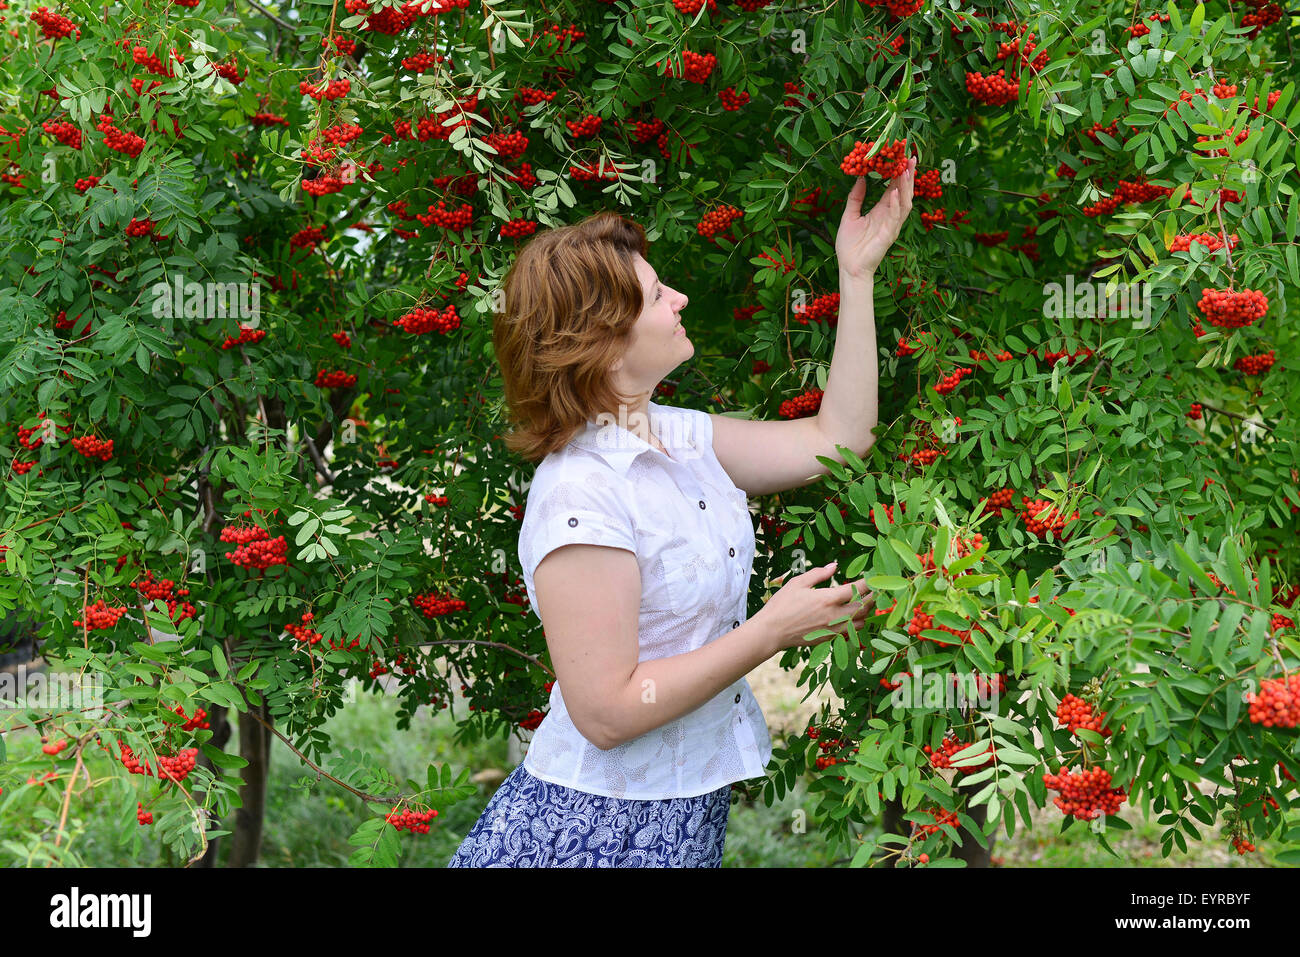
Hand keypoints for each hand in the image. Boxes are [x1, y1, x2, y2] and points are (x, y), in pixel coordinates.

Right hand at [756, 561, 875, 652]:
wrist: (771, 632)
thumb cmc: (782, 605)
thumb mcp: (798, 583)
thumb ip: (819, 573)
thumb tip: (834, 566)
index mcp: (828, 598)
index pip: (857, 589)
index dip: (869, 582)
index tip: (874, 576)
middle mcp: (834, 615)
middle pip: (864, 607)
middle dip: (873, 597)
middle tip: (876, 589)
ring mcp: (833, 629)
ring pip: (860, 622)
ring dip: (866, 612)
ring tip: (865, 602)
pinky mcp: (829, 638)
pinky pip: (850, 632)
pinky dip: (855, 623)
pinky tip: (851, 616)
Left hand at [835, 156, 915, 279]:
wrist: (849, 268)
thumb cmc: (849, 245)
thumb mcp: (849, 216)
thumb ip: (856, 198)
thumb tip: (860, 178)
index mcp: (881, 210)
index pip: (893, 188)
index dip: (898, 173)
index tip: (901, 157)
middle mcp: (889, 216)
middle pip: (903, 192)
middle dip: (908, 175)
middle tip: (911, 157)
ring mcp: (891, 225)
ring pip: (905, 203)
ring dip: (906, 187)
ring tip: (905, 170)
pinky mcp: (889, 235)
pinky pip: (895, 217)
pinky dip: (896, 204)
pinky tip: (895, 193)